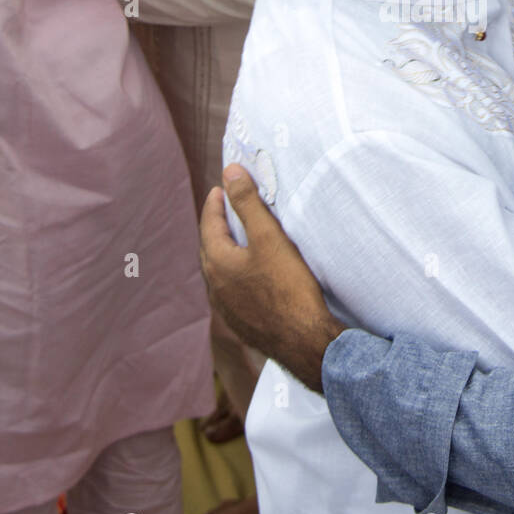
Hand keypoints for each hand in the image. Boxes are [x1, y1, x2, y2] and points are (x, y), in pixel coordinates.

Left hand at [199, 165, 343, 392]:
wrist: (304, 341)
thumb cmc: (288, 287)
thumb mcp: (270, 237)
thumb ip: (248, 203)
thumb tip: (230, 172)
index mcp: (217, 263)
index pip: (208, 224)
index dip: (215, 203)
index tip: (221, 188)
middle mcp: (214, 287)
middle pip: (210, 248)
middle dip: (217, 226)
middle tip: (228, 209)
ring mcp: (226, 309)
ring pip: (219, 272)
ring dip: (225, 252)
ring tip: (239, 239)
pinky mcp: (241, 324)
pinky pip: (231, 291)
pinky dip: (236, 274)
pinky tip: (251, 277)